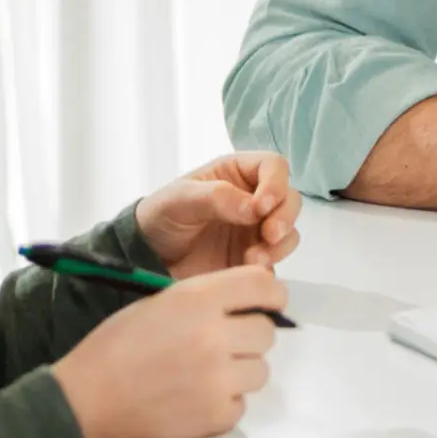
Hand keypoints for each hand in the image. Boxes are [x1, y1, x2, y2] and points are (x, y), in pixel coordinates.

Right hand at [52, 264, 286, 437]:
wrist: (83, 406)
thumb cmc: (113, 352)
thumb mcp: (158, 304)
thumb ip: (205, 301)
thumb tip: (246, 305)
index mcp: (198, 299)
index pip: (263, 285)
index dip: (270, 294)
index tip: (267, 304)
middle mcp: (214, 335)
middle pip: (266, 331)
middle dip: (249, 337)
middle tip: (222, 346)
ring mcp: (219, 378)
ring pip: (260, 369)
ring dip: (240, 372)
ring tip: (204, 376)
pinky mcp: (217, 416)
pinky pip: (241, 404)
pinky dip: (224, 404)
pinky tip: (194, 400)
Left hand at [136, 152, 303, 279]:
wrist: (147, 259)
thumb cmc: (161, 216)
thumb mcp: (179, 199)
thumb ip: (216, 197)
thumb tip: (254, 207)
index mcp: (237, 174)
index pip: (273, 166)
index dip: (275, 183)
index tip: (262, 206)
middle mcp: (254, 199)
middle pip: (289, 199)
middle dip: (284, 216)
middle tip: (269, 234)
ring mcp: (256, 230)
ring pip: (288, 231)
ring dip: (279, 244)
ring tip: (253, 259)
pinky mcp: (254, 259)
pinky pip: (275, 262)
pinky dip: (270, 266)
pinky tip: (248, 270)